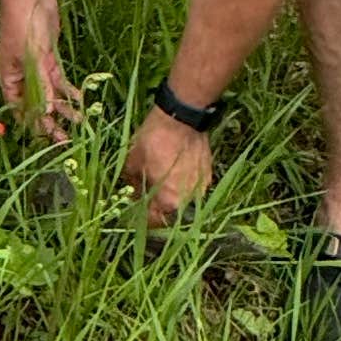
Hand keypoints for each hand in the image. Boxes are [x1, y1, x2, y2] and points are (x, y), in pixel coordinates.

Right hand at [0, 0, 75, 138]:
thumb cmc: (21, 26)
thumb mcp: (31, 58)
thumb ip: (41, 85)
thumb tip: (49, 110)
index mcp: (9, 79)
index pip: (20, 110)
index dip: (34, 125)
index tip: (49, 139)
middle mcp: (21, 77)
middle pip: (36, 105)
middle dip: (51, 122)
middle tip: (66, 139)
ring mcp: (35, 68)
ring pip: (50, 94)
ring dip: (63, 108)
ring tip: (79, 122)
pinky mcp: (48, 58)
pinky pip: (58, 80)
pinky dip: (67, 90)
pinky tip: (79, 99)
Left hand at [124, 104, 215, 230]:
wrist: (181, 117)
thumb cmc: (153, 141)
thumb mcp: (132, 164)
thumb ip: (132, 187)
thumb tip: (133, 196)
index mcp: (169, 202)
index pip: (155, 222)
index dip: (142, 220)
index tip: (135, 213)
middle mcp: (189, 199)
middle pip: (170, 212)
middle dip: (157, 206)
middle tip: (145, 195)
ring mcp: (201, 187)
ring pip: (182, 199)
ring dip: (170, 194)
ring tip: (159, 179)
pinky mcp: (208, 174)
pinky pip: (191, 185)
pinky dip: (181, 182)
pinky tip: (172, 169)